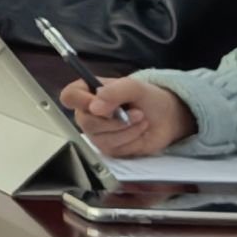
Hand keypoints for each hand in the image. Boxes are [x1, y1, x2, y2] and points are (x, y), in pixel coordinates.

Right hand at [58, 76, 194, 156]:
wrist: (167, 117)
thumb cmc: (148, 98)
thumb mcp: (134, 86)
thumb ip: (114, 91)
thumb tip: (94, 108)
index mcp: (87, 92)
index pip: (69, 97)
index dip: (82, 102)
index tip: (102, 105)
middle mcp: (88, 113)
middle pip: (86, 122)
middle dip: (117, 120)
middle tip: (136, 112)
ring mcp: (97, 132)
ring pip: (102, 138)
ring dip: (128, 130)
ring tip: (141, 120)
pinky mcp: (109, 148)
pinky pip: (115, 149)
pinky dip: (132, 140)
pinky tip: (139, 132)